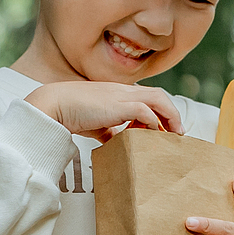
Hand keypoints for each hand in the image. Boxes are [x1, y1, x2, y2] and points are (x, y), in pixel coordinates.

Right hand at [26, 80, 181, 141]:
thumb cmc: (72, 113)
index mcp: (119, 92)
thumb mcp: (96, 123)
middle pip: (158, 95)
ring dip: (169, 116)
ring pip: (157, 99)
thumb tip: (116, 143)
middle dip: (172, 113)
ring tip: (174, 134)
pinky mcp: (118, 105)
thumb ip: (109, 130)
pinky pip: (144, 111)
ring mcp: (122, 96)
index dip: (161, 110)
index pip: (148, 96)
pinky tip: (154, 134)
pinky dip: (153, 122)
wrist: (54, 104)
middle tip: (178, 131)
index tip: (167, 127)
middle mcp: (124, 91)